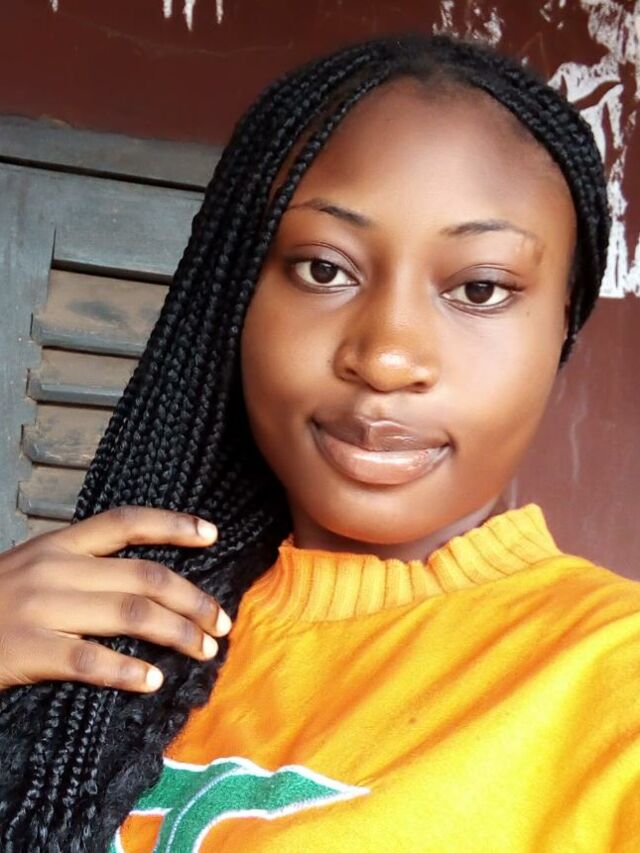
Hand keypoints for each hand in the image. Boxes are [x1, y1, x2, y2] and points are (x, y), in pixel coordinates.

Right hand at [0, 507, 230, 693]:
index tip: (212, 534)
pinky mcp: (27, 649)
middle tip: (221, 622)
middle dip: (193, 599)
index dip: (173, 525)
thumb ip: (84, 568)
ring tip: (203, 650)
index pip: (126, 522)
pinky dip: (126, 672)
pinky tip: (151, 682)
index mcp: (60, 543)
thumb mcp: (36, 568)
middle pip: (145, 576)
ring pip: (130, 615)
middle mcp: (56, 568)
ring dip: (177, 633)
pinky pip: (89, 660)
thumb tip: (151, 585)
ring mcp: (41, 607)